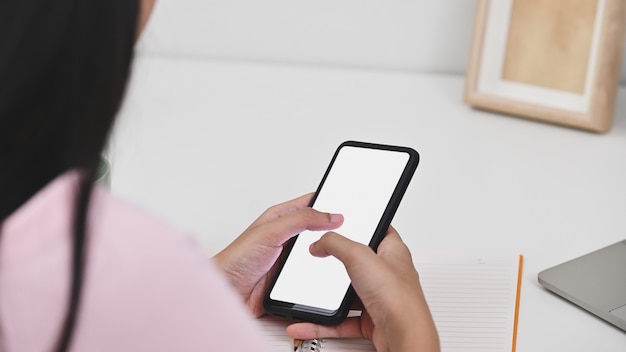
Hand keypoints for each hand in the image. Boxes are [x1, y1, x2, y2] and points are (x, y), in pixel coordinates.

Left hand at [212, 194, 342, 316]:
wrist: (227, 291)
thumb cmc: (236, 258)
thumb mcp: (271, 231)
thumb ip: (301, 220)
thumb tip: (330, 215)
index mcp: (281, 217)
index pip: (312, 203)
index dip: (330, 201)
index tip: (349, 203)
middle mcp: (287, 236)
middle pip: (319, 230)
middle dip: (333, 231)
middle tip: (350, 232)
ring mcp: (290, 258)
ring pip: (319, 253)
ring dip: (327, 256)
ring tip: (338, 255)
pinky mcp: (291, 278)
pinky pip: (313, 274)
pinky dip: (321, 275)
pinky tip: (326, 276)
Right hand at [285, 227, 439, 351]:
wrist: (404, 336)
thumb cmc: (399, 297)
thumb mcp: (360, 255)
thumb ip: (335, 243)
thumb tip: (320, 242)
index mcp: (393, 251)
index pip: (378, 230)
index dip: (362, 225)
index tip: (343, 223)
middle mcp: (387, 274)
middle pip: (358, 262)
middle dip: (339, 263)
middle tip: (323, 258)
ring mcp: (379, 298)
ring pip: (349, 294)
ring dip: (329, 296)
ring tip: (312, 292)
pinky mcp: (371, 320)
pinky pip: (342, 320)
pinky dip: (325, 322)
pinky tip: (310, 321)